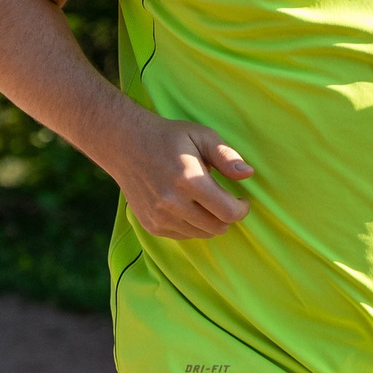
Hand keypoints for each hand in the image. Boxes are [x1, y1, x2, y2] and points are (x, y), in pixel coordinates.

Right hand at [103, 110, 255, 240]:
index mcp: (188, 179)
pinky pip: (183, 236)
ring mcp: (159, 217)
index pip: (227, 212)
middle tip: (225, 200)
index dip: (241, 209)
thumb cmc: (168, 137)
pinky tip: (188, 206)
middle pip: (216, 227)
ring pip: (201, 234)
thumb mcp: (201, 136)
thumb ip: (226, 156)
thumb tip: (248, 174)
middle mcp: (172, 203)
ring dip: (209, 222)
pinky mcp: (151, 225)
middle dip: (227, 216)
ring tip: (204, 200)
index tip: (241, 200)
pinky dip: (192, 225)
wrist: (125, 145)